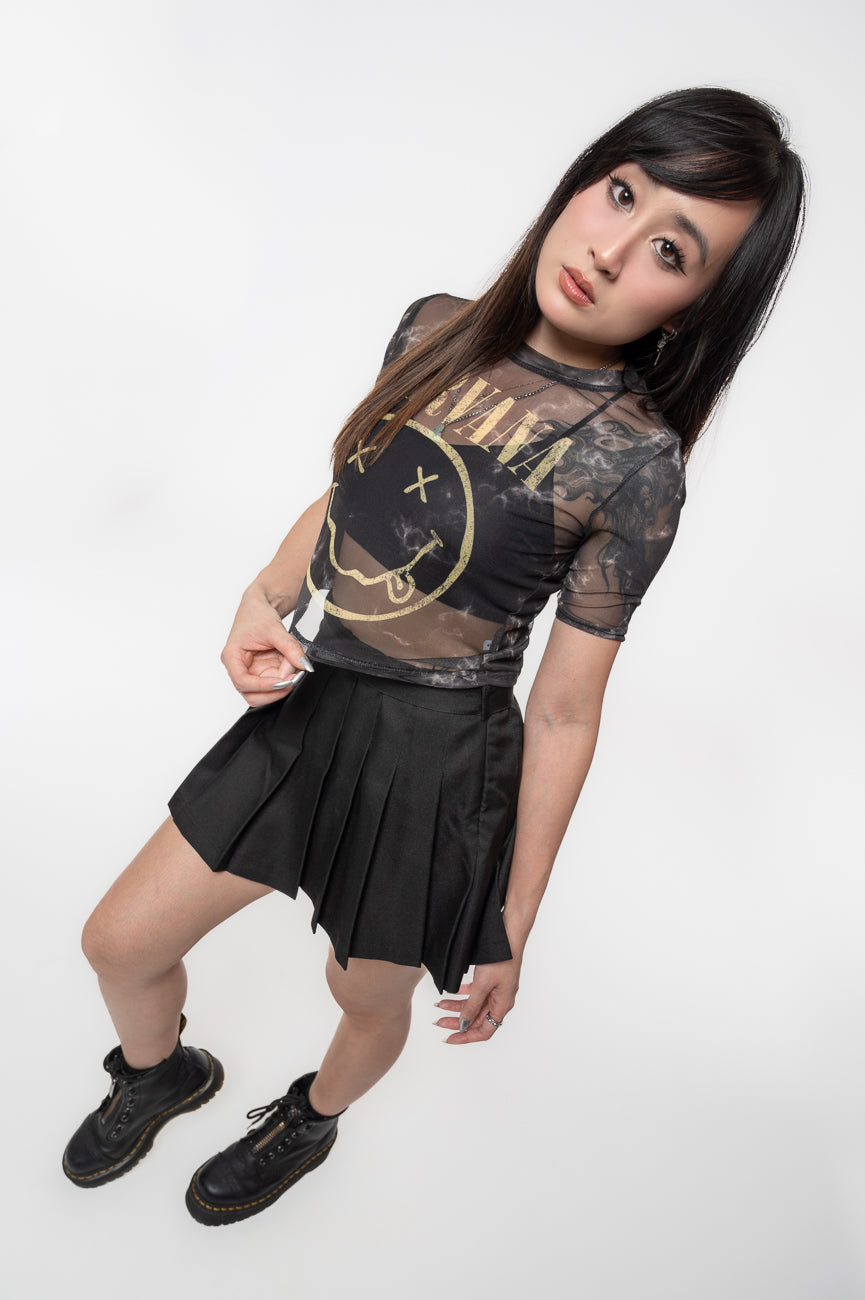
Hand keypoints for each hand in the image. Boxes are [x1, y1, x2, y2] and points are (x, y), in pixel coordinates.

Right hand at [221, 587, 310, 707]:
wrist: (260, 607)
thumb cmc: (257, 615)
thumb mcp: (275, 629)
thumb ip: (290, 648)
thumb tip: (304, 665)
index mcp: (232, 656)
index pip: (242, 682)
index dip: (262, 686)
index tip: (282, 682)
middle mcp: (238, 668)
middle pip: (252, 695)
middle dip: (274, 690)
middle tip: (293, 679)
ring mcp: (251, 672)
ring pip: (265, 693)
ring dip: (281, 684)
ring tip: (291, 665)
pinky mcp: (262, 673)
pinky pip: (274, 682)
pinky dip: (285, 677)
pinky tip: (289, 664)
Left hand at [434, 956, 520, 1044]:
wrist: (508, 936)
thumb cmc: (501, 959)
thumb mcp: (482, 985)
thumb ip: (472, 1006)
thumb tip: (464, 1023)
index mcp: (502, 1006)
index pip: (484, 1031)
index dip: (466, 1037)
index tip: (450, 1038)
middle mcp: (500, 1000)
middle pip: (477, 1019)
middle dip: (457, 1022)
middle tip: (439, 1022)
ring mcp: (496, 990)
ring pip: (474, 1005)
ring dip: (457, 1007)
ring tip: (440, 1005)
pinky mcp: (492, 979)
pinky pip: (476, 992)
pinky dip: (463, 994)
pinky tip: (453, 993)